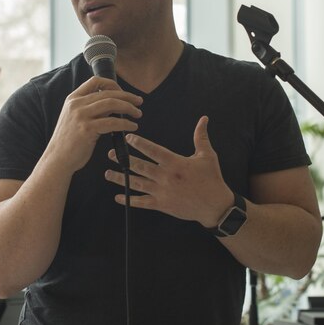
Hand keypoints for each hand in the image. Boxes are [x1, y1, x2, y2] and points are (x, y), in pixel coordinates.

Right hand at [45, 76, 141, 173]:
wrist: (57, 159)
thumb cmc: (69, 141)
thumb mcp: (75, 118)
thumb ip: (90, 109)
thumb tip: (113, 105)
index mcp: (72, 99)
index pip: (95, 81)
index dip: (112, 84)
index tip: (123, 92)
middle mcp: (76, 105)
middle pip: (108, 93)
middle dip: (127, 96)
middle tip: (139, 102)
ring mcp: (80, 116)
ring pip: (112, 104)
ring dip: (129, 108)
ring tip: (138, 114)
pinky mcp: (87, 130)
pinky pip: (112, 123)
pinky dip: (126, 124)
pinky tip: (132, 127)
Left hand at [104, 116, 232, 226]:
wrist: (215, 206)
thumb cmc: (212, 179)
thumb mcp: (208, 155)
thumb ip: (201, 136)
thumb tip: (203, 118)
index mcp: (175, 163)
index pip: (153, 150)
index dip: (140, 143)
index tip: (128, 138)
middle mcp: (165, 177)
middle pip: (140, 166)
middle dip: (124, 160)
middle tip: (111, 154)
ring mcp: (162, 192)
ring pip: (137, 184)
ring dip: (121, 178)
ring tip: (107, 174)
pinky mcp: (162, 204)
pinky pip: (142, 202)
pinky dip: (129, 200)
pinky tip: (118, 197)